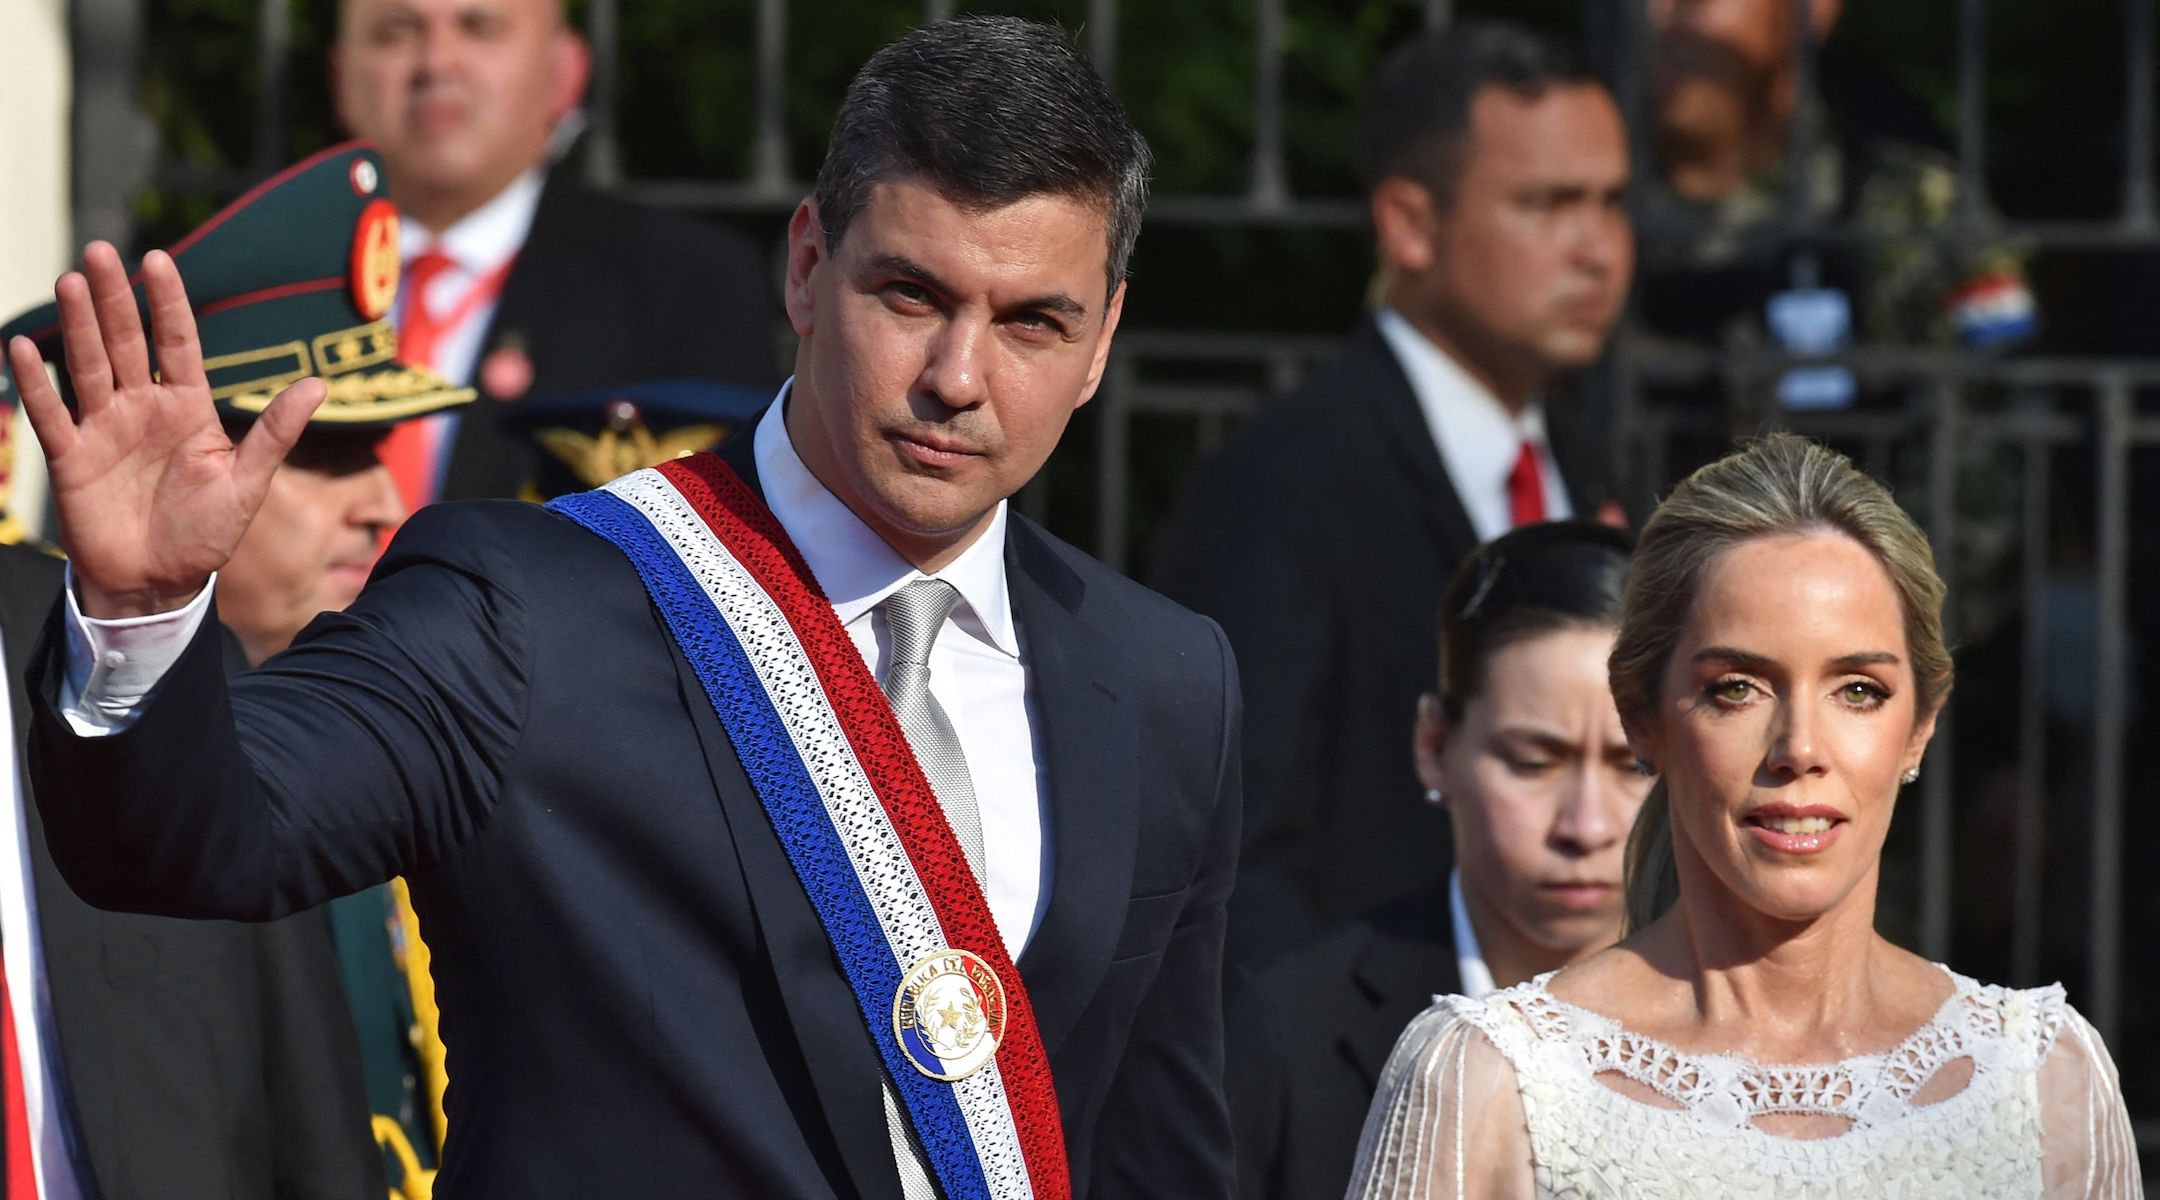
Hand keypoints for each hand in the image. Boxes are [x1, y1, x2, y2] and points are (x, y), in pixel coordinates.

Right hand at [7, 242, 324, 617]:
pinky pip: (51, 413)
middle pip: (127, 342)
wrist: (160, 583)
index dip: (168, 303)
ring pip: (88, 366)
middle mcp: (143, 408)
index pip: (178, 343)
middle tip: (99, 251)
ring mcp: (105, 428)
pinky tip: (22, 347)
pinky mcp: (72, 456)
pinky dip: (35, 382)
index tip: (158, 259)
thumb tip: (319, 385)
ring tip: (70, 282)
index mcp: (188, 408)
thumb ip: (276, 433)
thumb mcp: (248, 483)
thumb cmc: (207, 534)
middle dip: (115, 298)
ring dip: (78, 325)